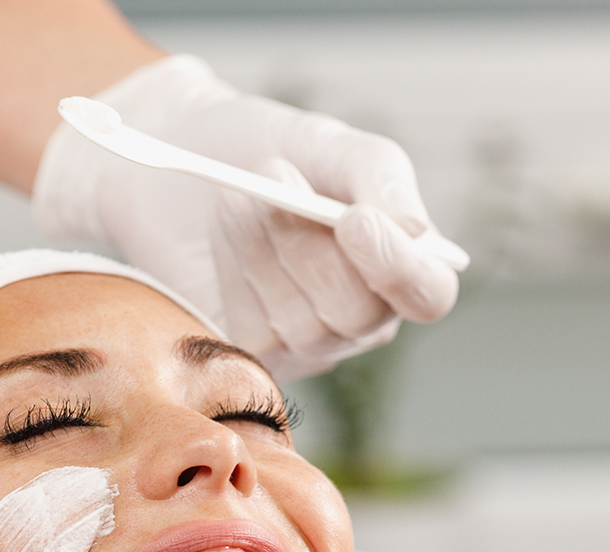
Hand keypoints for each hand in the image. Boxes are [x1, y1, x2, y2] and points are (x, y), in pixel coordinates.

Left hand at [34, 55, 458, 380]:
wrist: (181, 157)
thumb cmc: (265, 146)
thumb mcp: (328, 143)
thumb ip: (380, 175)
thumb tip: (416, 230)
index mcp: (401, 260)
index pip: (428, 294)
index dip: (397, 267)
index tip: (354, 219)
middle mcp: (362, 314)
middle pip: (357, 314)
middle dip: (308, 245)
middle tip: (271, 173)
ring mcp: (308, 341)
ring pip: (302, 323)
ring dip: (264, 247)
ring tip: (238, 194)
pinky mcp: (253, 350)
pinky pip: (254, 331)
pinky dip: (235, 273)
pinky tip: (226, 234)